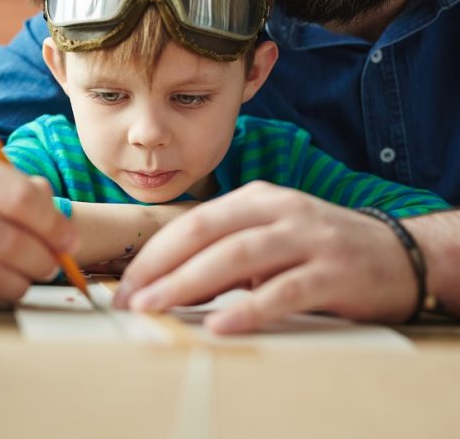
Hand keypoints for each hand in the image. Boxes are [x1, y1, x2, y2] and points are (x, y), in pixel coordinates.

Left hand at [114, 181, 417, 332]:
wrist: (395, 252)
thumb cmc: (318, 246)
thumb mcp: (268, 238)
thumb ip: (224, 256)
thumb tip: (170, 287)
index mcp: (256, 199)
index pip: (192, 221)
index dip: (154, 253)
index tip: (127, 283)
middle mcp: (278, 210)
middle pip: (206, 232)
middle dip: (162, 266)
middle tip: (132, 298)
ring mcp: (308, 237)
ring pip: (239, 255)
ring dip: (190, 282)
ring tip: (158, 307)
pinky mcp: (334, 271)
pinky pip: (285, 289)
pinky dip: (250, 307)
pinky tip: (222, 323)